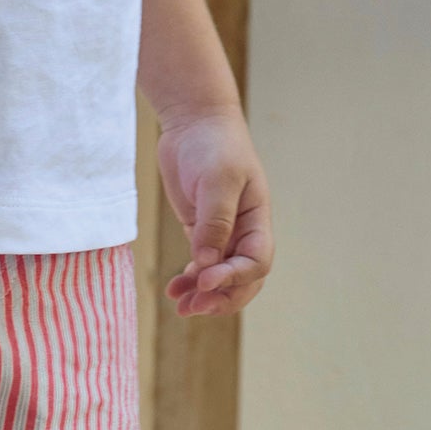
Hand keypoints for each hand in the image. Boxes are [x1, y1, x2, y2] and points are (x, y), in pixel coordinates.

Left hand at [157, 105, 272, 317]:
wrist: (194, 122)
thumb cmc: (213, 143)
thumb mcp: (217, 179)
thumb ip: (214, 222)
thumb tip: (207, 262)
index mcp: (257, 220)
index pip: (256, 263)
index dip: (234, 277)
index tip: (205, 279)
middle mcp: (243, 232)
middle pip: (242, 280)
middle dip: (221, 297)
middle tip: (194, 307)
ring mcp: (222, 234)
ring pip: (219, 278)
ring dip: (202, 296)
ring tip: (180, 307)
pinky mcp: (201, 233)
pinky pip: (200, 267)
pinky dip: (189, 281)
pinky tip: (173, 290)